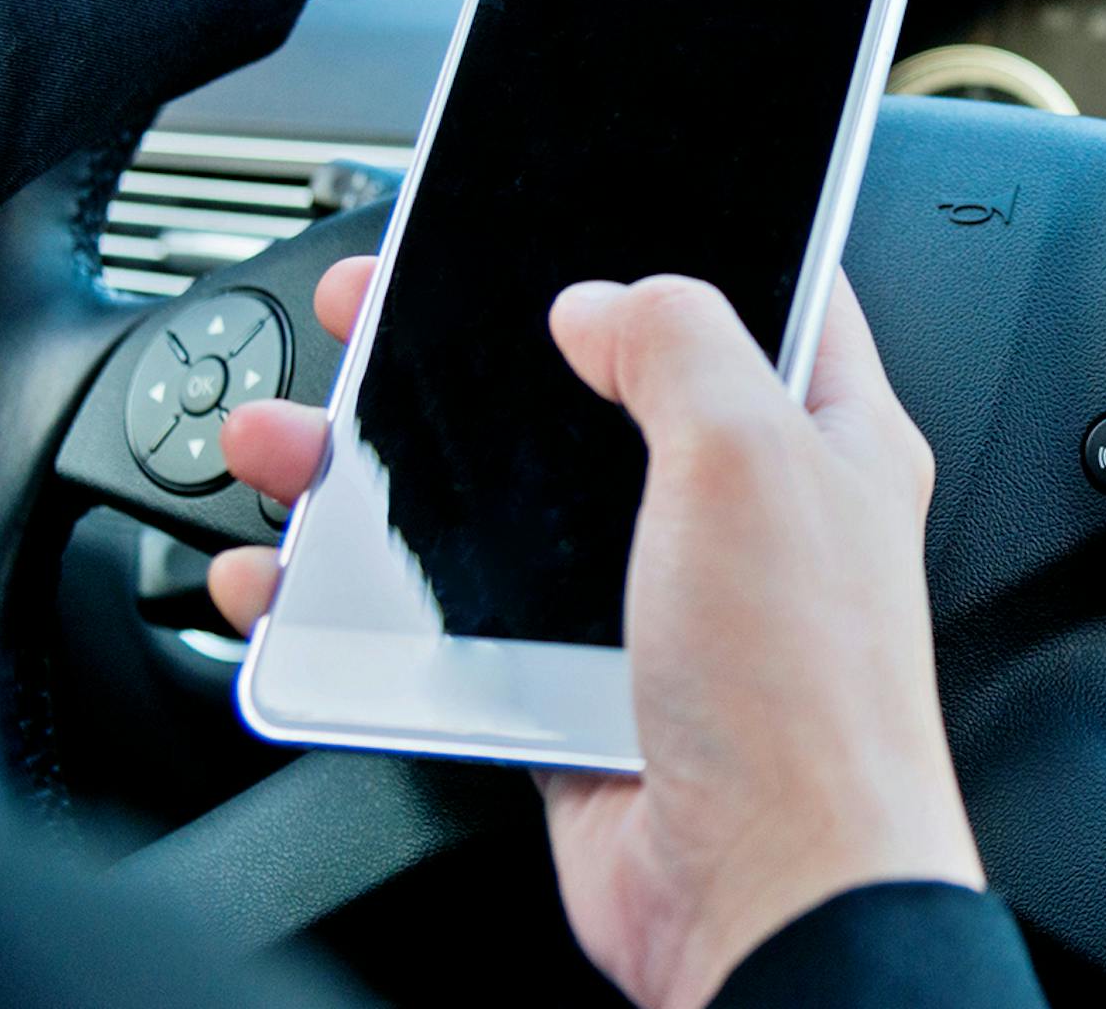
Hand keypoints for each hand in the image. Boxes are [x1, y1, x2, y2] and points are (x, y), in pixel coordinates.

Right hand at [210, 263, 981, 1008]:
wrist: (768, 902)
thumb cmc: (803, 697)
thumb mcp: (749, 458)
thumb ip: (679, 343)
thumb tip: (606, 299)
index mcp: (816, 432)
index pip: (764, 293)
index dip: (675, 239)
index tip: (581, 203)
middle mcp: (736, 506)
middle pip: (589, 387)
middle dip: (474, 345)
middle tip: (381, 308)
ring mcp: (648, 597)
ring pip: (500, 500)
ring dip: (383, 467)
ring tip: (289, 435)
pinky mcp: (573, 679)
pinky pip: (456, 614)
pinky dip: (367, 593)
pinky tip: (293, 570)